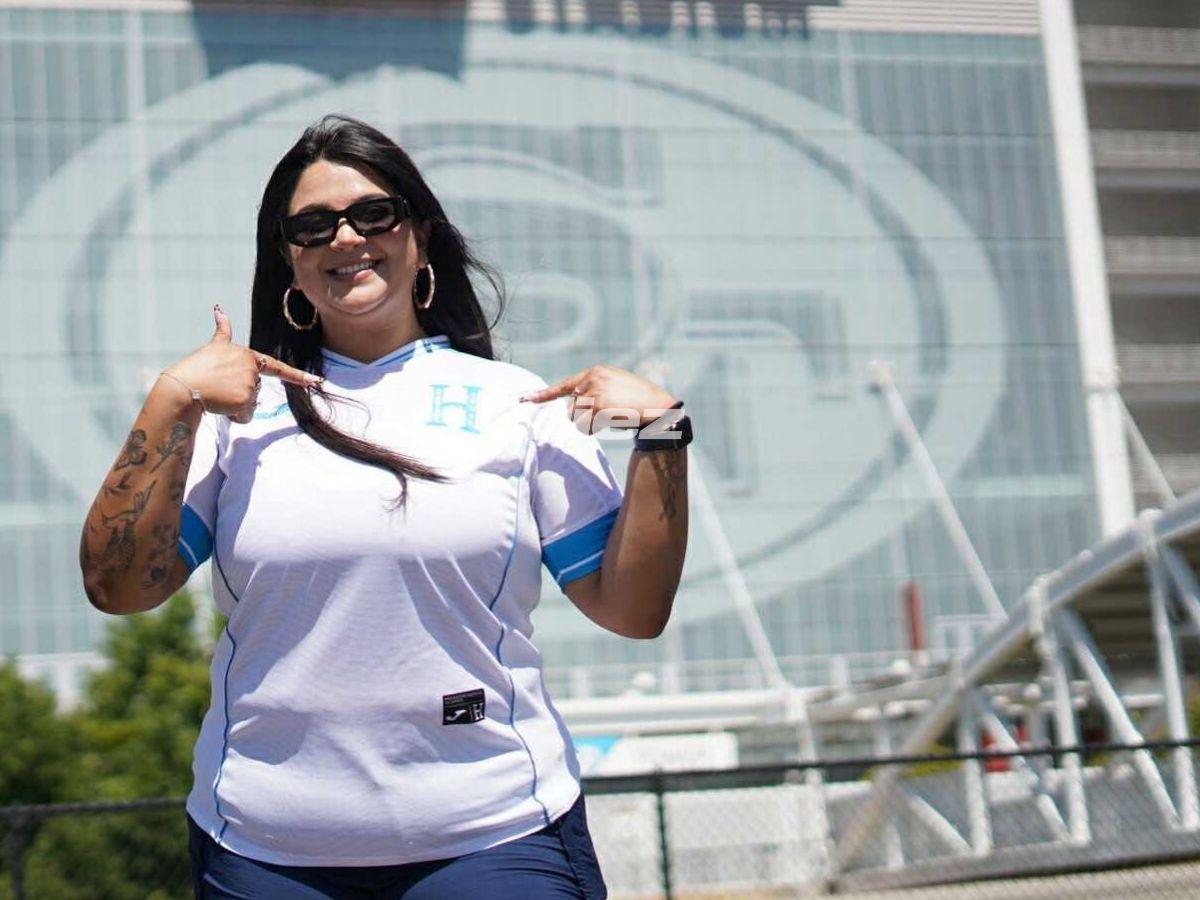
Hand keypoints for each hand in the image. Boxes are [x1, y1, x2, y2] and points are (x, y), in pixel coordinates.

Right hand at [163, 305, 321, 424]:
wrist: (182, 386)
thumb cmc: (196, 369)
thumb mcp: (213, 348)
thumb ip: (222, 331)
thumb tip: (219, 308)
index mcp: (247, 355)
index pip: (277, 367)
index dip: (298, 377)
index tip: (316, 381)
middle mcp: (252, 367)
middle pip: (255, 390)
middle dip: (239, 394)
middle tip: (219, 388)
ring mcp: (250, 383)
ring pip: (250, 404)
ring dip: (235, 405)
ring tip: (217, 394)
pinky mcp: (246, 399)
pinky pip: (245, 416)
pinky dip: (233, 415)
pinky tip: (220, 405)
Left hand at [520, 364, 677, 433]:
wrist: (659, 407)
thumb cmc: (640, 401)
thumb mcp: (616, 386)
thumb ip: (596, 389)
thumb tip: (575, 404)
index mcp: (597, 372)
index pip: (565, 385)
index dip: (544, 394)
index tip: (525, 400)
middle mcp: (592, 378)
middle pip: (571, 407)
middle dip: (585, 417)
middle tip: (608, 415)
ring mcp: (594, 391)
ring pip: (576, 418)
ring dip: (590, 424)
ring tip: (612, 417)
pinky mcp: (598, 405)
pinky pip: (584, 426)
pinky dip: (594, 430)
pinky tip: (612, 422)